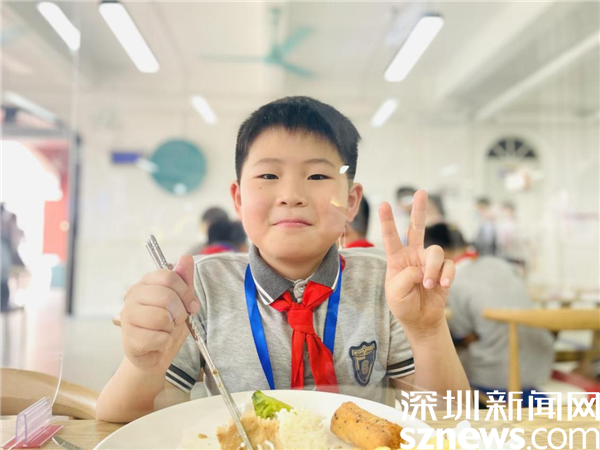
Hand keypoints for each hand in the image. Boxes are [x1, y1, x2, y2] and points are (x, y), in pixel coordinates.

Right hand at [121, 255, 199, 371]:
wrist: (156, 353)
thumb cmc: (168, 324)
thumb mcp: (181, 301)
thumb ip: (184, 280)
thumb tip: (186, 257)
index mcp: (147, 282)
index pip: (168, 276)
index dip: (185, 292)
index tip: (191, 305)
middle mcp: (134, 295)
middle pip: (166, 296)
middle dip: (180, 312)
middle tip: (178, 320)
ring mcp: (128, 316)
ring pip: (161, 317)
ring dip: (171, 328)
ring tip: (166, 330)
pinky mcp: (129, 338)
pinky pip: (157, 338)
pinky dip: (165, 343)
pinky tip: (159, 343)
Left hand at [379, 190, 454, 334]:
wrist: (420, 319)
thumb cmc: (403, 304)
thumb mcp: (395, 292)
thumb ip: (405, 276)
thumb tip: (421, 268)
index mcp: (396, 258)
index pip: (391, 237)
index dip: (387, 221)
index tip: (383, 203)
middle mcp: (413, 255)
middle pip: (416, 228)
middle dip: (418, 210)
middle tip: (420, 192)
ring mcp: (429, 262)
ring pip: (434, 251)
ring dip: (431, 269)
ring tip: (427, 284)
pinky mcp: (444, 270)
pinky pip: (448, 265)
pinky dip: (446, 275)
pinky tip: (442, 286)